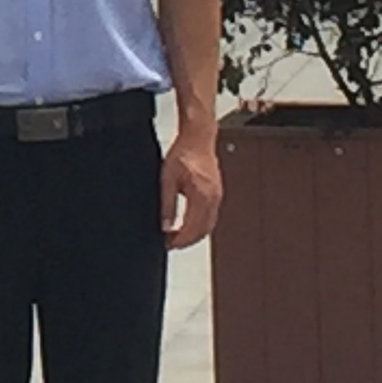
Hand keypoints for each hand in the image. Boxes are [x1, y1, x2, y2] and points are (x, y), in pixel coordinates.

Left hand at [162, 130, 222, 248]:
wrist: (197, 138)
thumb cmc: (184, 152)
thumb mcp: (167, 179)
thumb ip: (166, 204)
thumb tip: (164, 224)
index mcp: (202, 196)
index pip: (193, 228)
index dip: (180, 241)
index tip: (168, 244)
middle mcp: (213, 198)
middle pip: (203, 231)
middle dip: (187, 241)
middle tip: (170, 243)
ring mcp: (217, 196)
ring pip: (208, 225)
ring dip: (193, 234)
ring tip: (175, 236)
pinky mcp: (216, 193)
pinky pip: (210, 216)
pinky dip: (199, 225)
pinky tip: (187, 224)